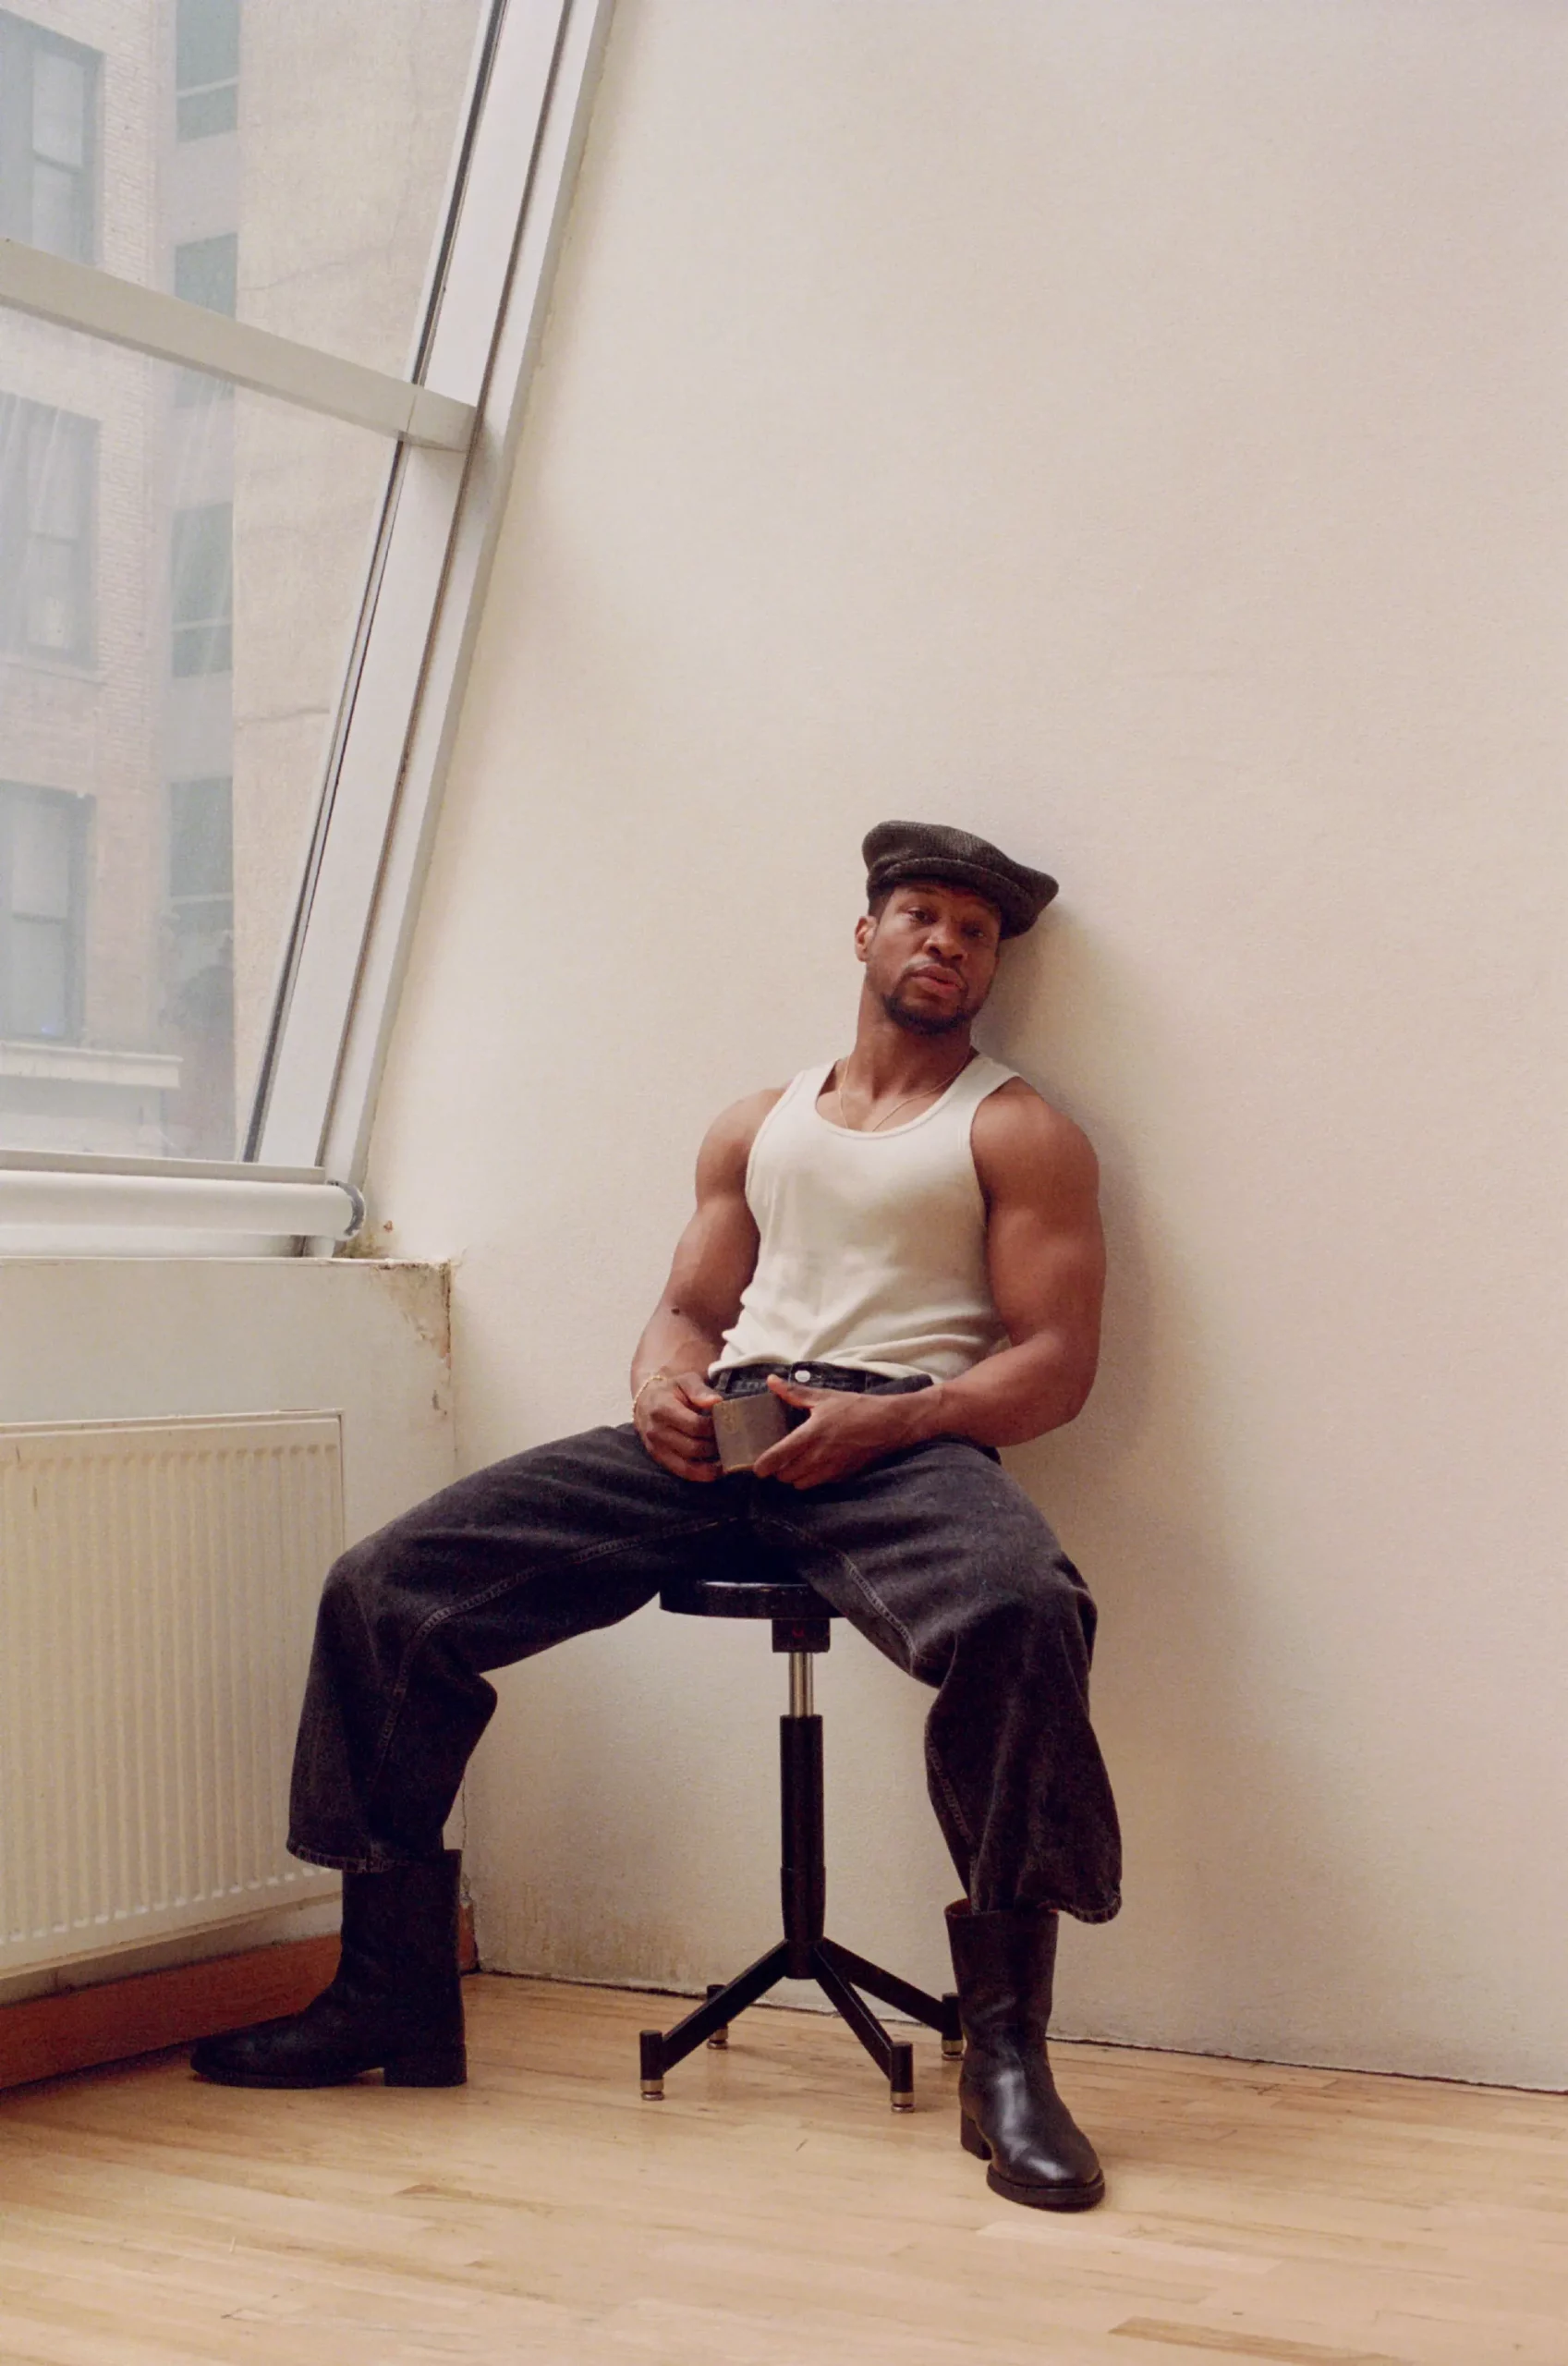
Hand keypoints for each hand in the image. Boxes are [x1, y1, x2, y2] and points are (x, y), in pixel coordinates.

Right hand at [635, 1369, 721, 1482]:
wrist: (647, 1401)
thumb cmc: (671, 1390)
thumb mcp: (685, 1382)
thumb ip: (701, 1391)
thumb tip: (717, 1402)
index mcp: (662, 1409)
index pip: (695, 1425)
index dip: (714, 1428)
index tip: (727, 1424)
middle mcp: (657, 1432)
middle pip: (693, 1447)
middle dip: (715, 1447)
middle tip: (731, 1442)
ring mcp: (656, 1448)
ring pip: (688, 1465)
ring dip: (711, 1465)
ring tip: (728, 1458)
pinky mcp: (659, 1459)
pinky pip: (682, 1472)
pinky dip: (702, 1474)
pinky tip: (717, 1470)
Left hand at [751, 1376, 925, 1488]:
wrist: (888, 1424)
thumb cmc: (856, 1408)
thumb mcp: (824, 1396)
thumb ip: (794, 1392)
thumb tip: (771, 1381)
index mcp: (811, 1434)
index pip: (778, 1457)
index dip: (762, 1466)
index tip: (756, 1467)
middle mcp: (818, 1456)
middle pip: (785, 1476)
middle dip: (778, 1470)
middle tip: (779, 1459)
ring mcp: (831, 1469)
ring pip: (800, 1484)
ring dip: (794, 1477)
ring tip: (795, 1463)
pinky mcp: (842, 1476)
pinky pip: (818, 1484)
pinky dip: (811, 1479)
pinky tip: (815, 1465)